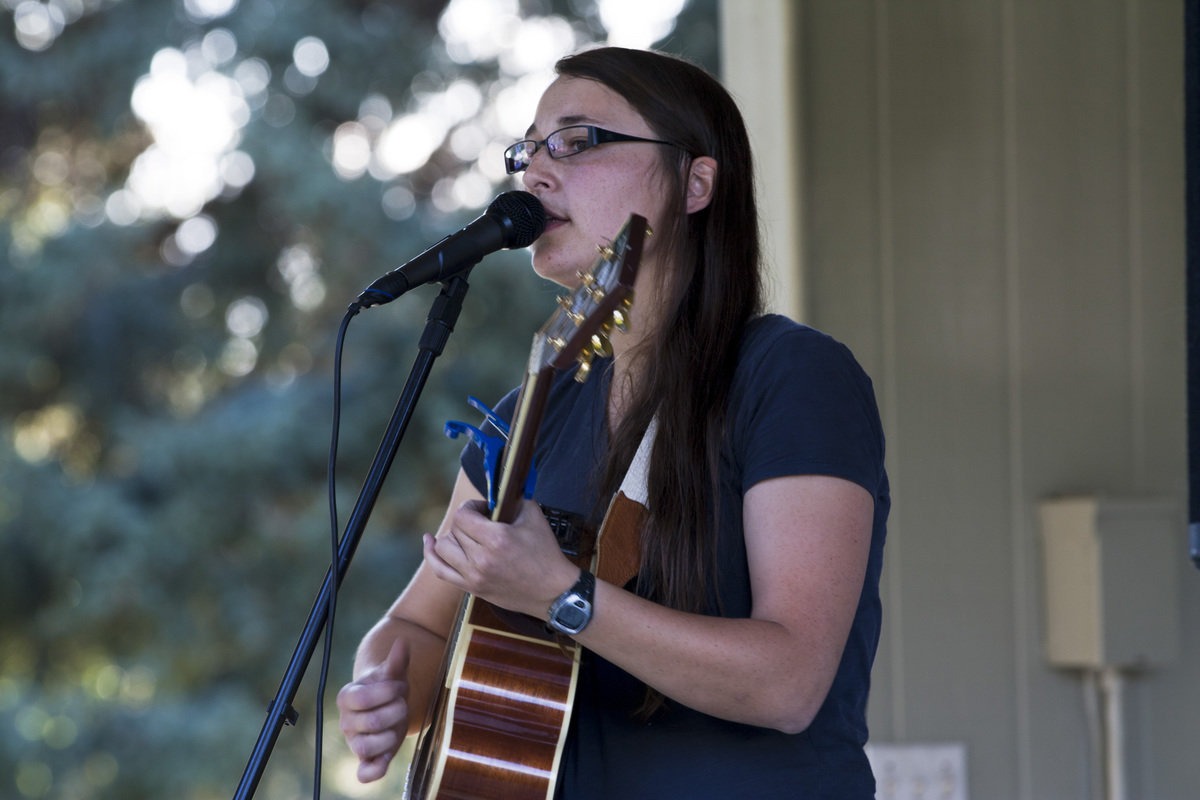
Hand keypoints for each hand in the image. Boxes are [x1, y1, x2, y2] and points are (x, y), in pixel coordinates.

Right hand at [336, 638, 410, 782]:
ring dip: (391, 735)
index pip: (365, 698)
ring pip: (368, 747)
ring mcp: (354, 742)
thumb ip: (397, 660)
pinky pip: (364, 773)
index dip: (389, 691)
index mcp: (347, 697)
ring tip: (399, 724)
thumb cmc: (388, 687)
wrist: (388, 705)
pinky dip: (374, 771)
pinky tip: (386, 760)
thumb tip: (403, 643)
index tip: (401, 686)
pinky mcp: (366, 760)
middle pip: (372, 722)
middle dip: (396, 711)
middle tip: (403, 705)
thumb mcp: (392, 673)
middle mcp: (346, 722)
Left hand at [423, 498, 576, 618]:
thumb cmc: (546, 555)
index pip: (463, 515)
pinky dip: (432, 555)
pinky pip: (440, 570)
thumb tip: (497, 494)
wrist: (552, 592)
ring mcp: (474, 576)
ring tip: (468, 535)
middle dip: (467, 521)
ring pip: (443, 548)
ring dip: (453, 536)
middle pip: (454, 531)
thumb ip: (513, 500)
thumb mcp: (534, 517)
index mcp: (496, 539)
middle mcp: (481, 559)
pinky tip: (430, 542)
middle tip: (483, 522)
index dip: (471, 507)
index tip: (484, 509)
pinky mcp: (472, 588)